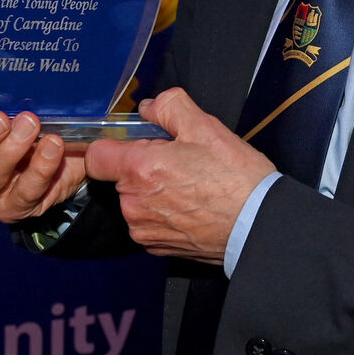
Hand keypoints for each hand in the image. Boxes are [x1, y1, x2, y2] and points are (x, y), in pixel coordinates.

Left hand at [83, 87, 274, 263]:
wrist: (257, 225)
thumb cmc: (235, 178)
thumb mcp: (206, 127)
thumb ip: (169, 107)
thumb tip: (148, 107)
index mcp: (140, 169)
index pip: (96, 154)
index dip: (113, 143)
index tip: (134, 142)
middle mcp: (134, 204)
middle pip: (119, 176)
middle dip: (141, 165)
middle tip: (179, 160)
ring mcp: (144, 229)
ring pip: (134, 199)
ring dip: (152, 190)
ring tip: (189, 184)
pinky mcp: (156, 248)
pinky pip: (147, 222)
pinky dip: (162, 212)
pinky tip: (190, 205)